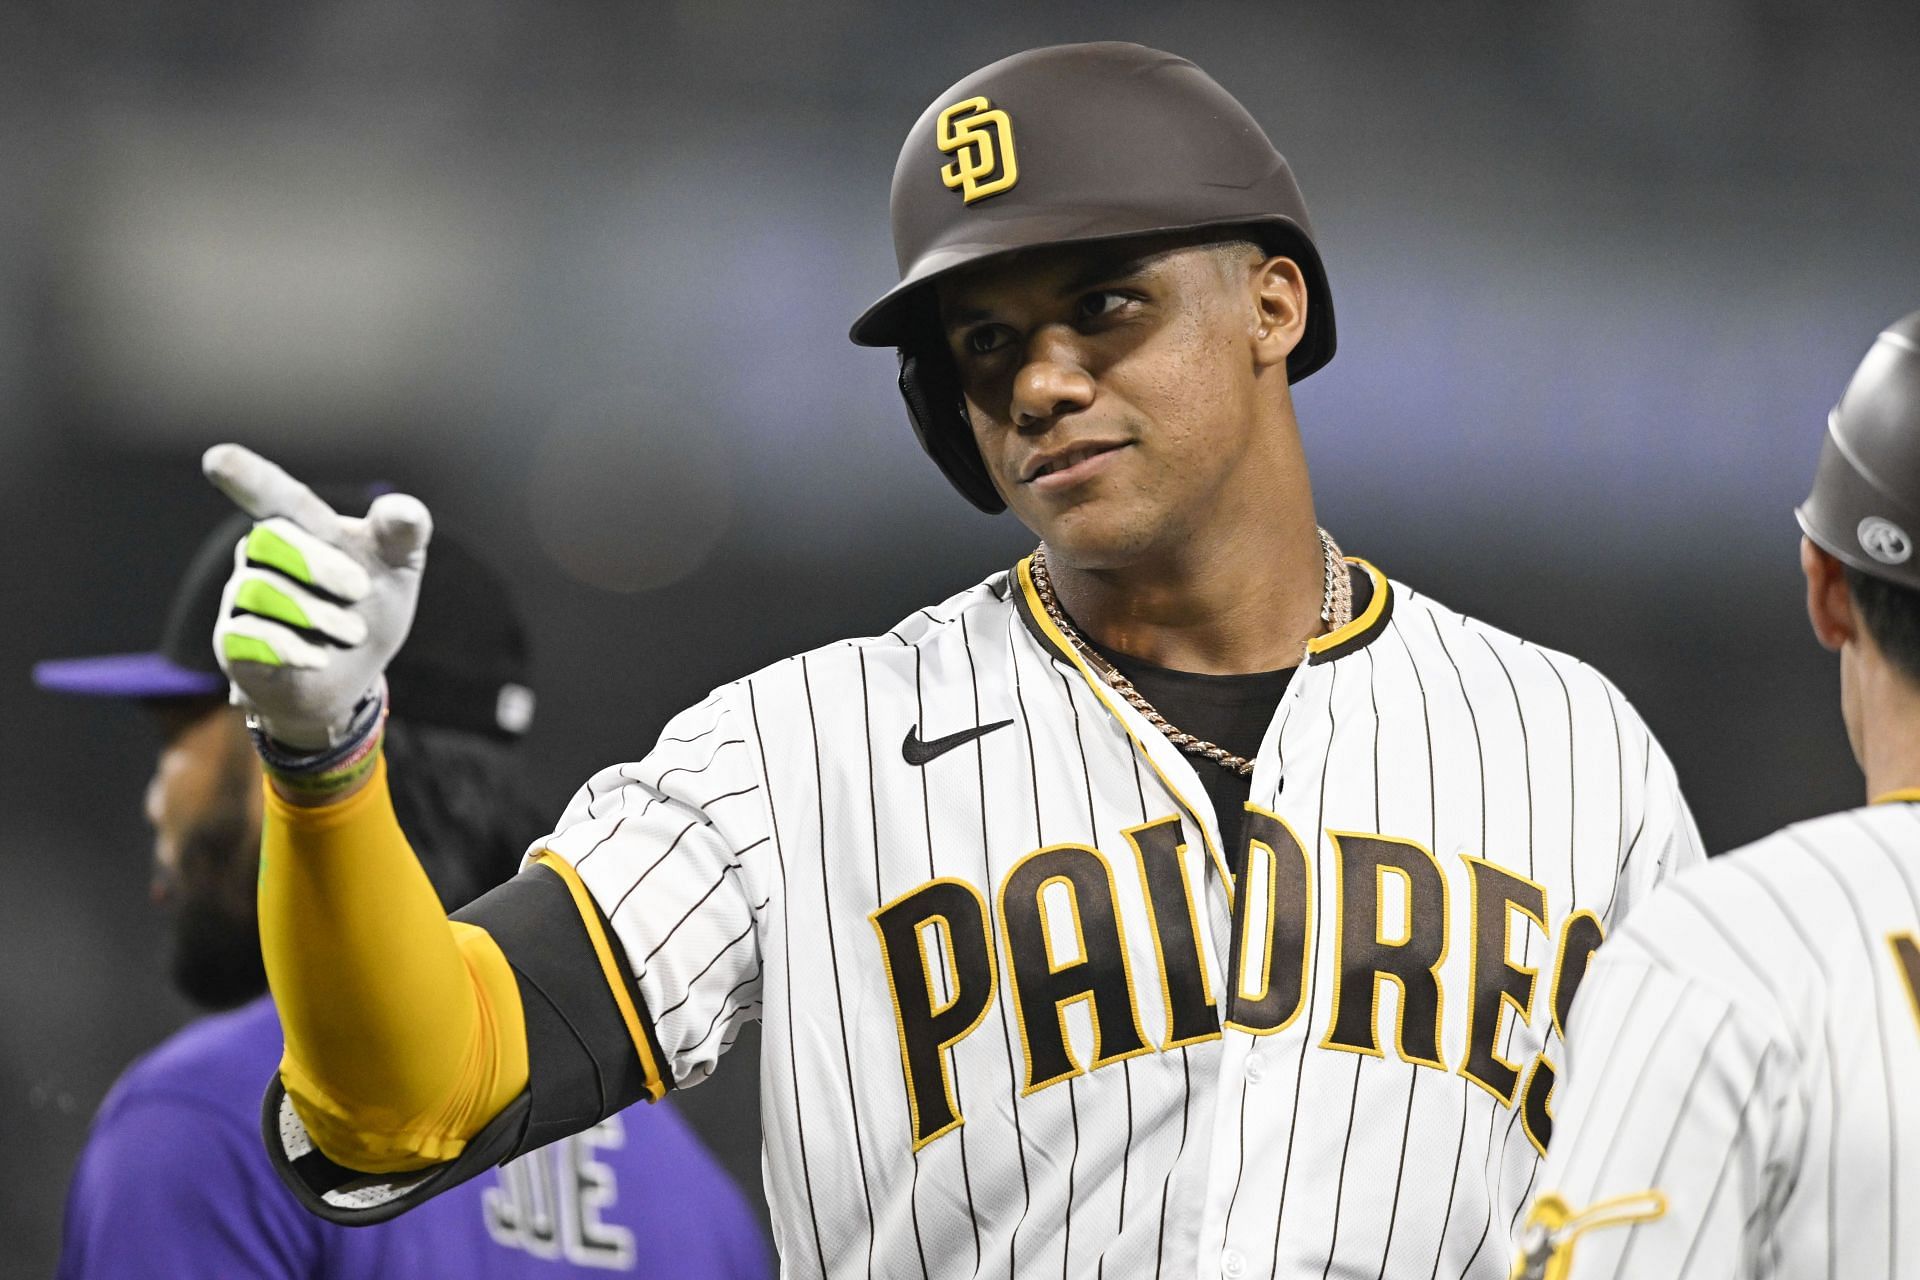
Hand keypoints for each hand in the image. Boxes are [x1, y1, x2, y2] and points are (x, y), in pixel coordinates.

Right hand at [202, 444, 432, 749]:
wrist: (350, 676)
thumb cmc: (371, 606)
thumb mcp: (397, 568)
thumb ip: (403, 535)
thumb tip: (404, 509)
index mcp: (301, 526)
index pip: (278, 497)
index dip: (250, 477)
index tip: (217, 460)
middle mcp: (262, 554)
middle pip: (270, 537)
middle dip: (319, 562)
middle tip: (361, 590)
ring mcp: (242, 596)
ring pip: (260, 588)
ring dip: (317, 613)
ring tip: (353, 632)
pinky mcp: (233, 641)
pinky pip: (248, 634)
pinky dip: (290, 647)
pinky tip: (318, 658)